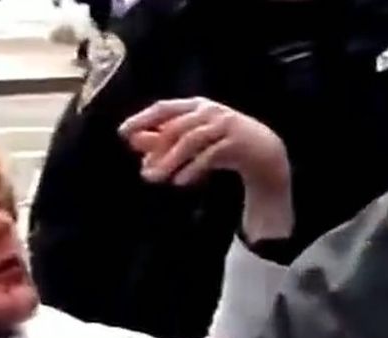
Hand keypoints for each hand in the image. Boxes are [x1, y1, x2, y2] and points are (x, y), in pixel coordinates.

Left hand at [118, 97, 290, 195]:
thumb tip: (135, 143)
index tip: (123, 133)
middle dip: (157, 150)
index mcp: (195, 106)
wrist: (264, 152)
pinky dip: (193, 169)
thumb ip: (165, 140)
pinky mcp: (236, 142)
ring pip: (191, 141)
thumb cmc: (222, 144)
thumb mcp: (192, 142)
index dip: (142, 119)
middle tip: (144, 173)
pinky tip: (181, 182)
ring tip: (157, 179)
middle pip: (176, 128)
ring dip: (171, 161)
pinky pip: (210, 155)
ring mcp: (225, 125)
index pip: (163, 108)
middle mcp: (209, 112)